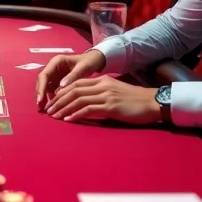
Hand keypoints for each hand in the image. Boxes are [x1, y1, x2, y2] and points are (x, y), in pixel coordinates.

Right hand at [35, 51, 105, 109]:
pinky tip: (53, 107)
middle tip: (41, 108)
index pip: (44, 75)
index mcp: (56, 62)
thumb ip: (72, 76)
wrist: (94, 61)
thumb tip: (60, 86)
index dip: (41, 87)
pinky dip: (52, 99)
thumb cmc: (89, 62)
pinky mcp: (58, 82)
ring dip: (44, 98)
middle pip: (42, 82)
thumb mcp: (83, 67)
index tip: (40, 99)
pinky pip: (52, 91)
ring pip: (45, 87)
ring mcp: (55, 76)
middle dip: (40, 94)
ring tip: (46, 110)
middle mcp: (53, 68)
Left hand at [45, 77, 160, 123]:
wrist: (152, 103)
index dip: (62, 92)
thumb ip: (101, 95)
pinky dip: (76, 114)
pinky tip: (68, 119)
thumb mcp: (115, 93)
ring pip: (78, 99)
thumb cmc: (134, 101)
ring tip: (54, 116)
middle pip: (74, 90)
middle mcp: (102, 86)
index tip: (52, 101)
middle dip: (58, 100)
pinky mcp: (111, 106)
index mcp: (102, 81)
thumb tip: (86, 103)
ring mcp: (106, 95)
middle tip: (48, 110)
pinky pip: (88, 109)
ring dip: (64, 108)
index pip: (77, 84)